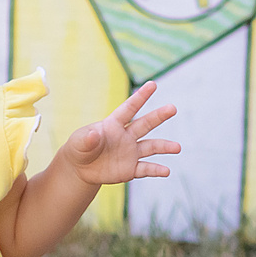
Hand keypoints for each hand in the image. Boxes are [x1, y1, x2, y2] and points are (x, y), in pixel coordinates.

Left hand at [62, 82, 182, 185]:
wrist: (82, 169)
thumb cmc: (80, 148)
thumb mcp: (78, 143)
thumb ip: (87, 138)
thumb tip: (94, 135)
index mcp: (114, 124)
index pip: (129, 108)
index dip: (140, 97)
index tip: (152, 84)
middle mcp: (126, 136)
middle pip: (145, 124)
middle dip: (159, 116)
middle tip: (172, 108)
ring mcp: (131, 152)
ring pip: (151, 147)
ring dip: (164, 146)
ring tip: (177, 148)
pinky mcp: (131, 169)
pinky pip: (146, 168)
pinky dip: (156, 170)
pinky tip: (166, 171)